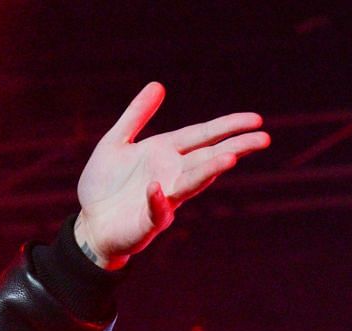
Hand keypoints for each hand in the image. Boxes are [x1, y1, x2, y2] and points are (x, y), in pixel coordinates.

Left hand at [75, 82, 269, 268]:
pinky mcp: (147, 222)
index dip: (228, 126)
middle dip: (234, 147)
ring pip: (191, 183)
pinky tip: (156, 187)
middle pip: (207, 157)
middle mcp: (171, 174)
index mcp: (165, 152)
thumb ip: (135, 115)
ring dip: (208, 171)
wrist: (87, 225)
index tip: (256, 119)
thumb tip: (158, 84)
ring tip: (230, 159)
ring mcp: (163, 199)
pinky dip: (156, 199)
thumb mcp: (115, 143)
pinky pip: (155, 210)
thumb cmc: (104, 186)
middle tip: (263, 139)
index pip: (203, 135)